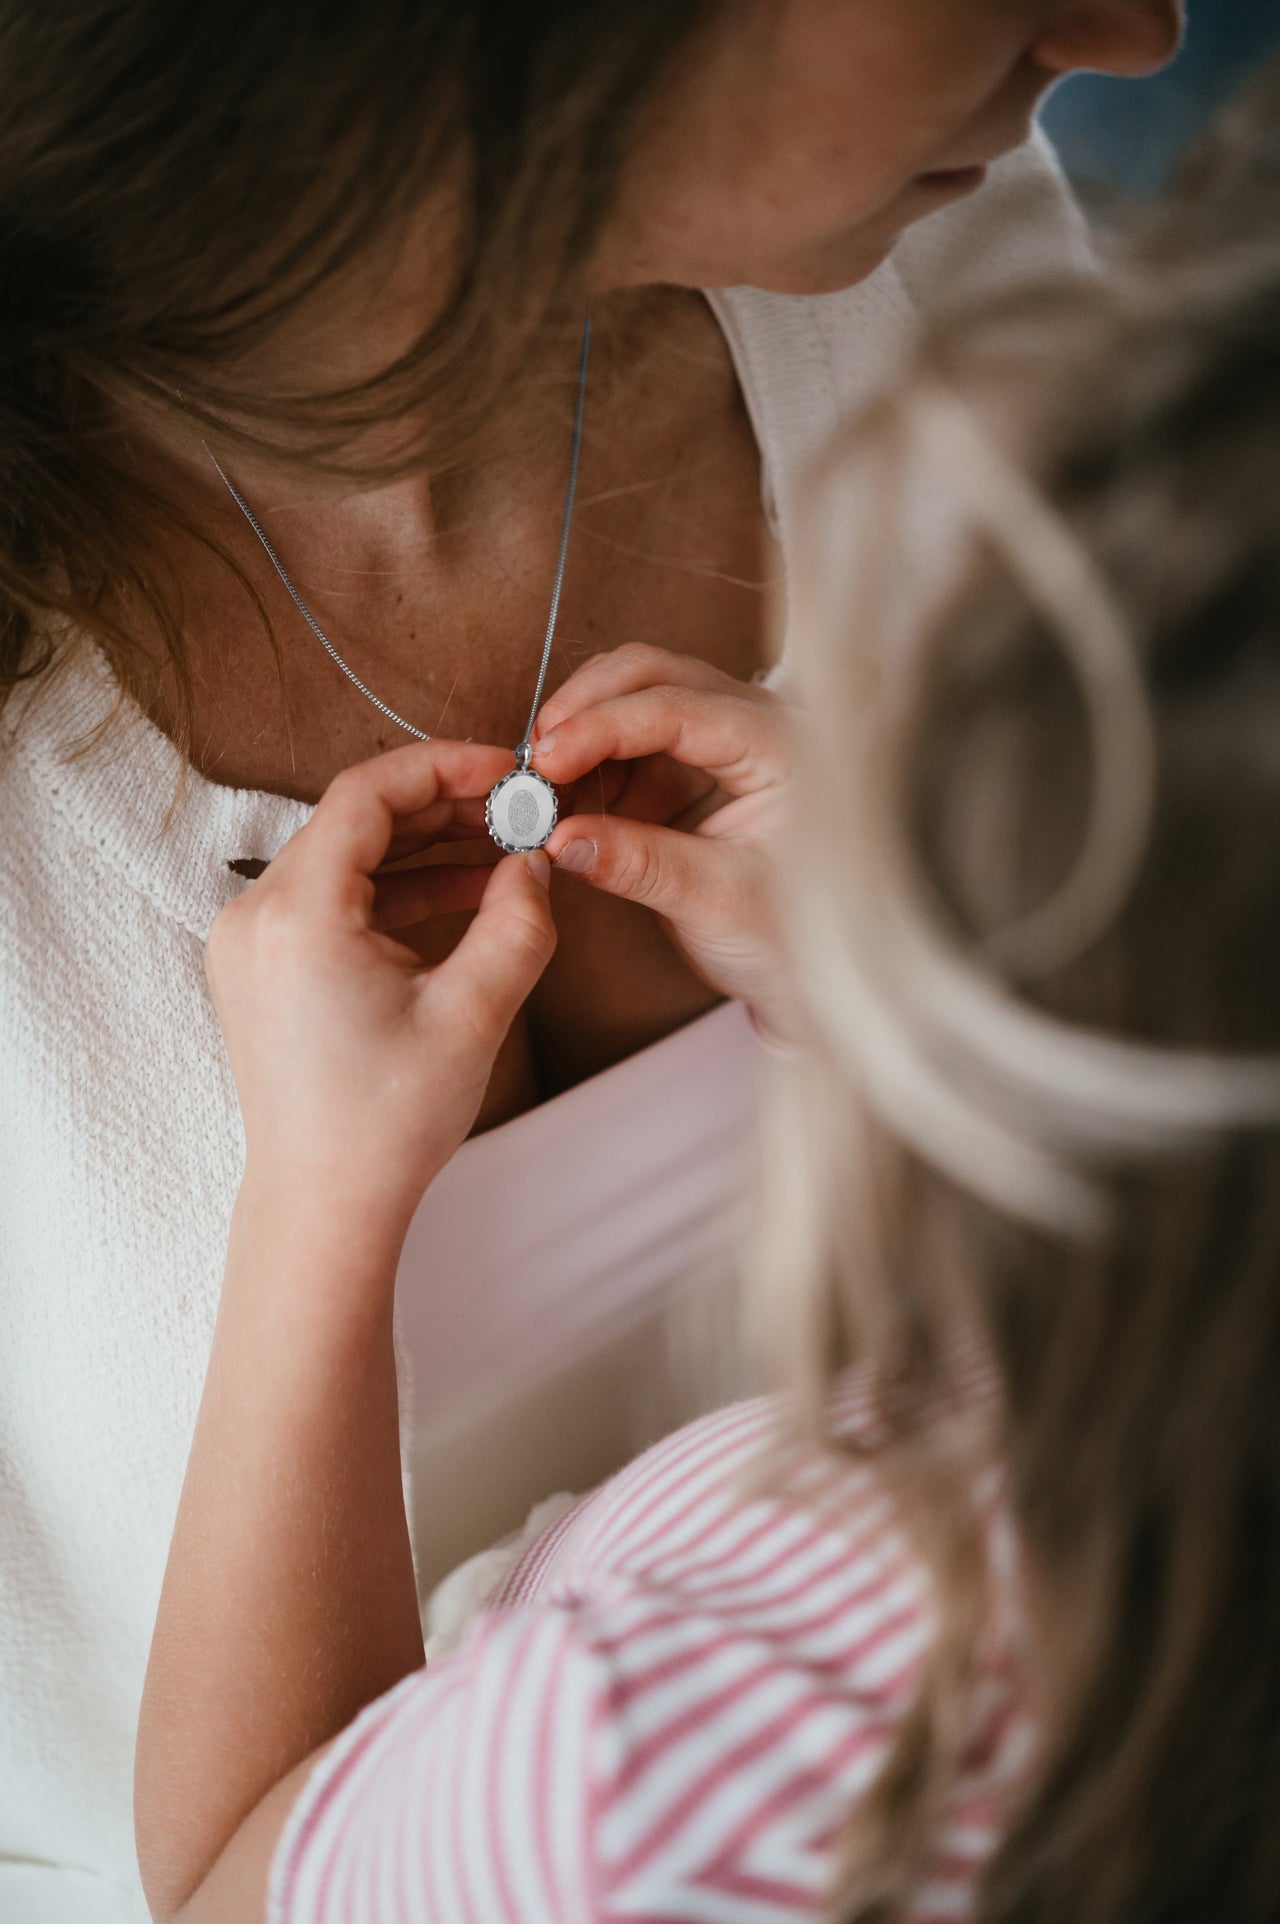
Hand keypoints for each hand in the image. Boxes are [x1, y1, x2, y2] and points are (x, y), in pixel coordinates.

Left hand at [204, 739, 556, 1241]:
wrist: (324, 1204)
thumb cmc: (387, 1121)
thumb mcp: (475, 1013)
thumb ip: (518, 921)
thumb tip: (535, 862)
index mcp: (298, 914)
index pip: (366, 794)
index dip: (441, 768)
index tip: (504, 771)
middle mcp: (256, 915)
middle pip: (352, 820)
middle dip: (439, 806)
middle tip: (513, 808)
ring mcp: (249, 942)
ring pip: (343, 857)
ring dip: (420, 848)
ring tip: (499, 849)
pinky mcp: (261, 968)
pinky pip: (330, 898)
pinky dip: (392, 890)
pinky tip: (459, 896)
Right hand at [531, 644, 789, 1030]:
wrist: (808, 970)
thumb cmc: (788, 937)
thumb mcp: (715, 902)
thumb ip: (638, 864)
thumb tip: (559, 839)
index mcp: (781, 746)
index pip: (678, 707)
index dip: (602, 727)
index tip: (546, 762)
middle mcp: (755, 723)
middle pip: (651, 674)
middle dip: (584, 709)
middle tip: (534, 763)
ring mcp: (722, 738)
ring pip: (633, 695)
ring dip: (580, 734)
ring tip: (543, 796)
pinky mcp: (692, 765)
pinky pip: (627, 741)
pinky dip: (588, 763)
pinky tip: (565, 804)